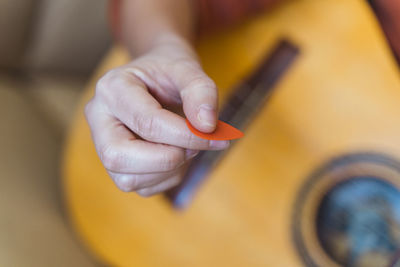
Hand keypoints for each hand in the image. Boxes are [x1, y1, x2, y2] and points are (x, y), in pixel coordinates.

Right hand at [85, 38, 228, 196]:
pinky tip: (178, 154)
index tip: (217, 136)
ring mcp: (104, 145)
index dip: (186, 135)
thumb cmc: (169, 71)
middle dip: (166, 159)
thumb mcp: (187, 68)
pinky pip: (142, 188)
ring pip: (128, 180)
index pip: (147, 122)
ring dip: (170, 170)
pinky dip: (169, 177)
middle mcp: (99, 119)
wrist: (157, 77)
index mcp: (112, 89)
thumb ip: (200, 90)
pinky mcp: (119, 166)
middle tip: (195, 146)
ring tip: (188, 146)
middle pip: (119, 156)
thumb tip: (207, 126)